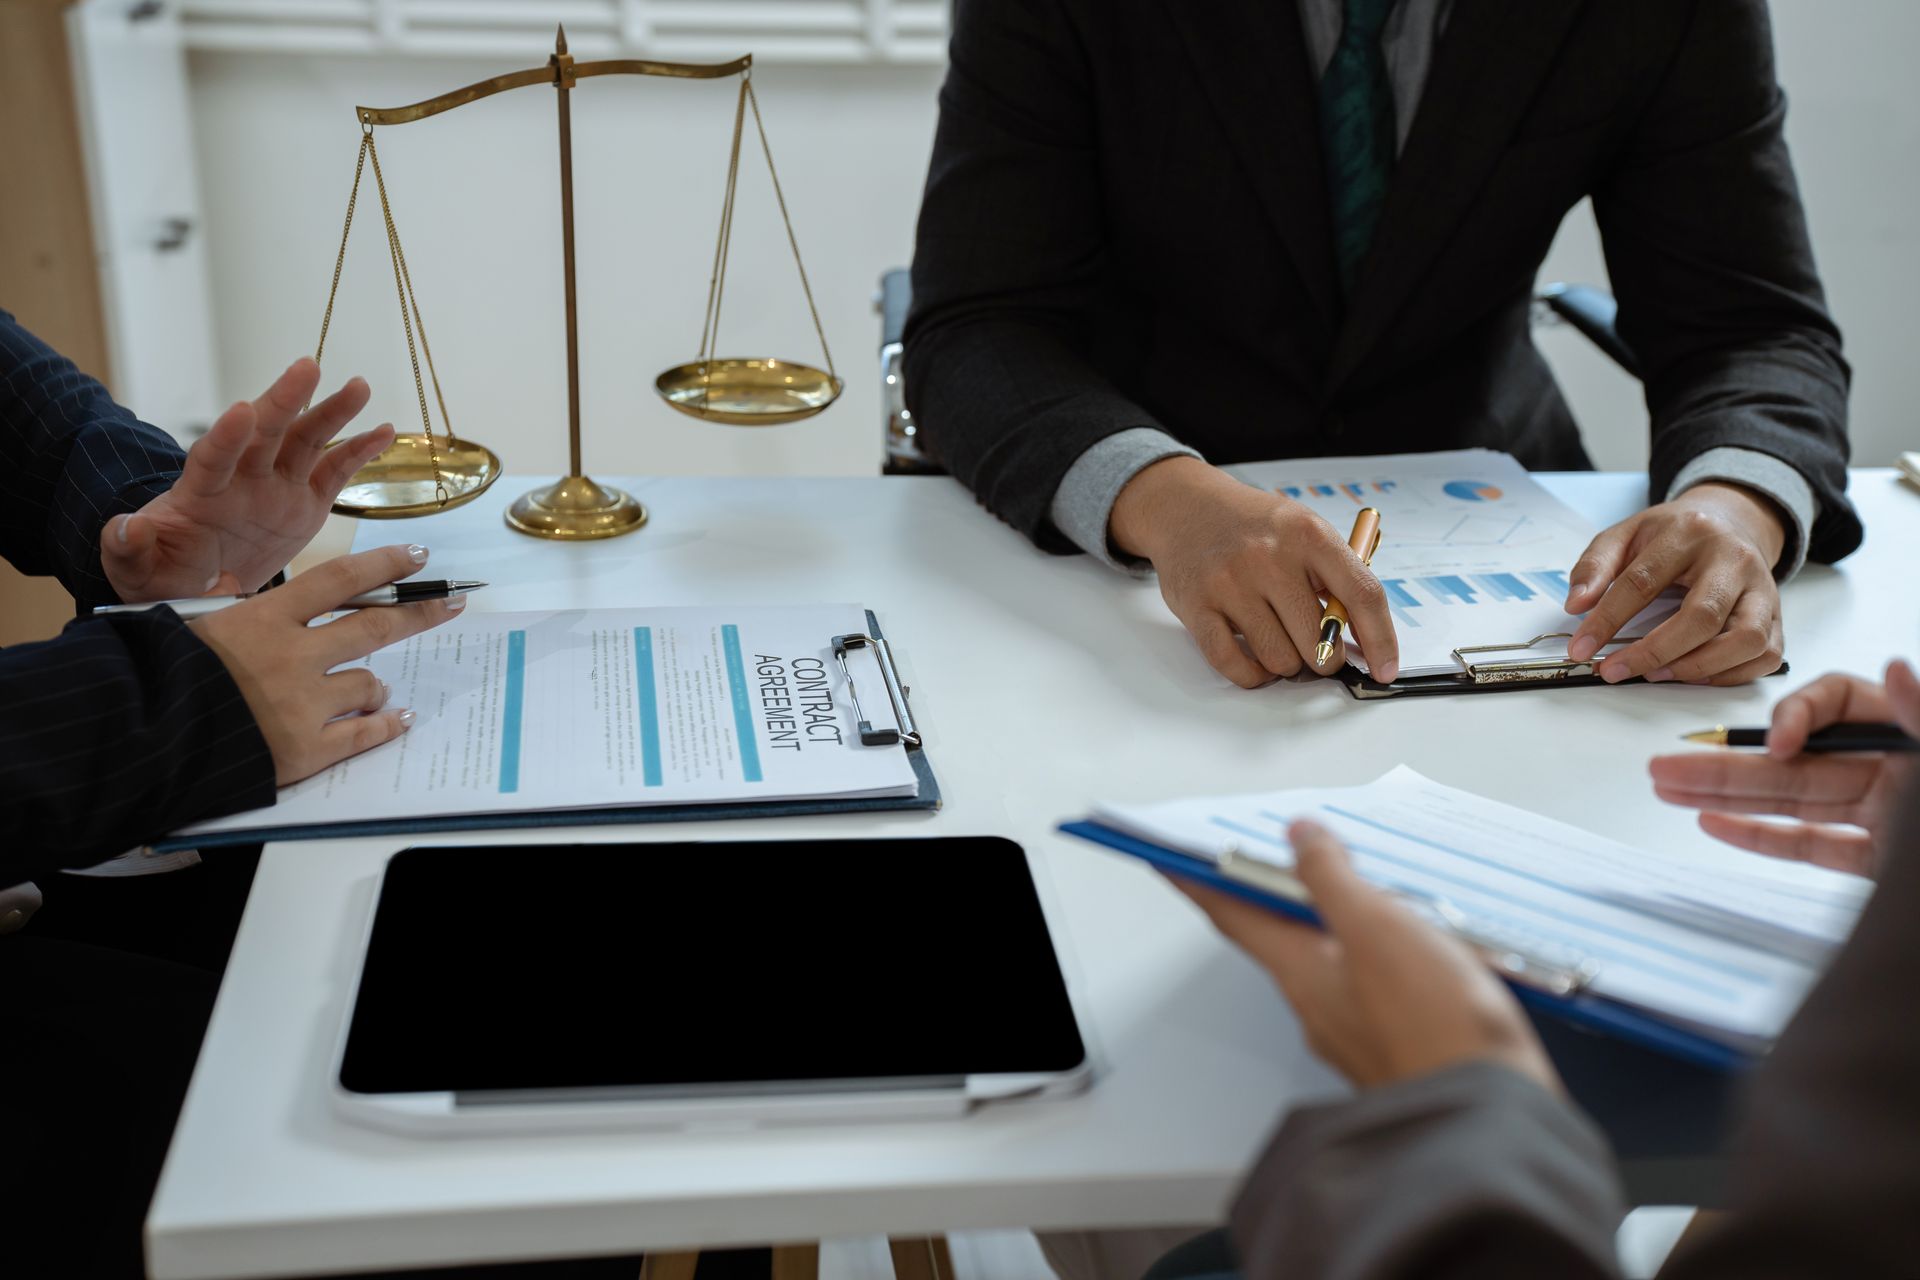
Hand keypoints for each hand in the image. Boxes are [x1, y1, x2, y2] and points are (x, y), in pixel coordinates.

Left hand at [102, 358, 393, 601]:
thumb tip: (127, 526)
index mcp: (199, 494)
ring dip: (331, 413)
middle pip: (265, 434)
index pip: (213, 458)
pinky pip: (335, 472)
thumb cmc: (161, 574)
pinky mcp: (305, 503)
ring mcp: (276, 488)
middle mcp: (242, 480)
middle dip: (285, 400)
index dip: (228, 436)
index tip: (243, 409)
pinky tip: (384, 431)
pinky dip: (359, 451)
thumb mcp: (136, 567)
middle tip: (306, 367)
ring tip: (359, 386)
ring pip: (305, 442)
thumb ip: (127, 547)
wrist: (196, 584)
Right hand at [189, 544, 463, 784]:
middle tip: (450, 603)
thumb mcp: (188, 625)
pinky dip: (386, 726)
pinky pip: (364, 734)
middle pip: (374, 626)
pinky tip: (399, 720)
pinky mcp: (307, 748)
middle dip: (418, 612)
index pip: (340, 580)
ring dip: (378, 686)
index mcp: (265, 617)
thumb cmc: (162, 677)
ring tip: (378, 690)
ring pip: (369, 684)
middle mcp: (294, 654)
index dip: (384, 566)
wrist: (144, 738)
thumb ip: (221, 603)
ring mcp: (304, 702)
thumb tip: (232, 582)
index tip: (418, 558)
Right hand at [1110, 457, 1398, 686]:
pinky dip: (1253, 674)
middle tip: (1318, 650)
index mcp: (1308, 534)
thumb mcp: (1302, 530)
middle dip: (1325, 658)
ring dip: (1285, 664)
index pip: (1362, 595)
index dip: (1381, 640)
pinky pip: (1234, 665)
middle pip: (1319, 641)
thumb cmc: (1253, 525)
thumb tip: (1362, 641)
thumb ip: (1334, 578)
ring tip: (1278, 640)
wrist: (1185, 507)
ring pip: (1278, 659)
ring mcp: (1229, 583)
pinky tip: (1256, 659)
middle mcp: (1269, 557)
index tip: (1385, 668)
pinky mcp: (1197, 607)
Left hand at [1172, 820, 1556, 1091]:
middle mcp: (1321, 1006)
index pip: (1233, 913)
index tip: (1169, 856)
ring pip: (1335, 958)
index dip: (1200, 879)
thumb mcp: (1376, 927)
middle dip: (1276, 892)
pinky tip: (1419, 939)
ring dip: (1336, 918)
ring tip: (1355, 880)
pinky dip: (1385, 950)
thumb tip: (1298, 838)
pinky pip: (1380, 984)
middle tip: (1270, 853)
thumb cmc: (1435, 1028)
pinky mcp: (1405, 1043)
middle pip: (1282, 934)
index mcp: (1301, 974)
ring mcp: (1361, 1029)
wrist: (1494, 1121)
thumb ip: (1332, 879)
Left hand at [1565, 483, 1786, 686]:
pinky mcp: (1777, 615)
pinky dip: (1730, 675)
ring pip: (1745, 639)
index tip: (1581, 648)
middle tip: (1615, 670)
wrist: (1730, 521)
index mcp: (1690, 533)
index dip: (1607, 620)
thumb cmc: (1674, 534)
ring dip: (1697, 666)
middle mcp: (1734, 560)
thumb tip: (1576, 605)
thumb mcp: (1626, 534)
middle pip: (1702, 616)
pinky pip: (1766, 654)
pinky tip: (1693, 674)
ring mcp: (1762, 589)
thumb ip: (1596, 565)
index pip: (1643, 582)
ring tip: (1656, 674)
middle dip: (1653, 652)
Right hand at [1648, 659, 1919, 877]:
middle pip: (1790, 760)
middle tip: (1671, 763)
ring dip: (1724, 796)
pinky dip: (1763, 838)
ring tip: (1671, 789)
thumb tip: (1899, 669)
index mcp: (1902, 735)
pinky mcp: (1875, 860)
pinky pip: (1810, 846)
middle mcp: (1886, 770)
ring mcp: (1877, 815)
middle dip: (1724, 764)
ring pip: (1788, 801)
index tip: (1779, 742)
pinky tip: (1717, 824)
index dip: (1797, 716)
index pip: (1833, 703)